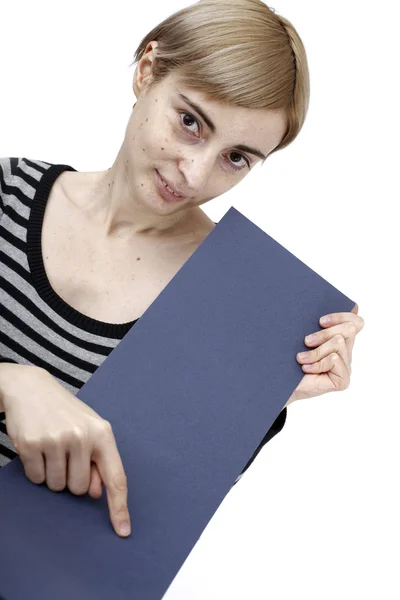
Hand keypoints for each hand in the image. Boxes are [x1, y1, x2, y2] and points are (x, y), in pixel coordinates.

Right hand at [0, 364, 130, 537]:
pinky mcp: (31, 444)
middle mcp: (81, 436)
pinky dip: (36, 469)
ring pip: (57, 486)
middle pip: (79, 488)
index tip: (123, 530)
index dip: (119, 507)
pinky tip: (37, 447)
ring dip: (53, 474)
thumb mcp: (88, 429)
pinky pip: (36, 478)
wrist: (31, 388)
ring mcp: (56, 440)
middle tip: (66, 453)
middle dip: (72, 478)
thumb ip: (98, 460)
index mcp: (102, 432)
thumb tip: (97, 493)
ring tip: (51, 447)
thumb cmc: (65, 412)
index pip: (115, 477)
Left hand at [286, 303, 364, 405]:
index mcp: (339, 339)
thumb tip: (322, 317)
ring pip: (338, 342)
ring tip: (301, 358)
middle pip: (349, 329)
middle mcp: (346, 352)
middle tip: (307, 341)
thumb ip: (316, 327)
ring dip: (316, 350)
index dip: (342, 316)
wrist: (281, 383)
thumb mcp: (305, 338)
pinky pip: (334, 359)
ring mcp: (346, 367)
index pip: (356, 321)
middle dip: (325, 333)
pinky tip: (306, 369)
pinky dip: (316, 363)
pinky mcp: (343, 380)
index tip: (320, 321)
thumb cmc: (290, 359)